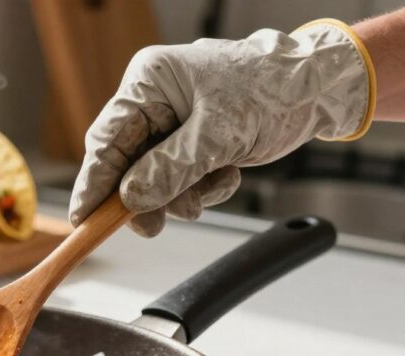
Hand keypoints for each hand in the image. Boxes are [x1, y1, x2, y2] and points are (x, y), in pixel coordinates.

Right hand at [70, 20, 373, 235]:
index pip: (107, 139)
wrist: (320, 89)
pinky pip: (180, 178)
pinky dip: (201, 187)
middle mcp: (155, 100)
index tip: (85, 218)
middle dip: (146, 195)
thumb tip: (130, 200)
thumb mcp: (219, 134)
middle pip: (127, 162)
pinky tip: (226, 175)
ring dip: (180, 194)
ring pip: (154, 176)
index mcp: (150, 81)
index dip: (93, 182)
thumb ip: (170, 169)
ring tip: (211, 188)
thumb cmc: (273, 89)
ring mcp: (173, 122)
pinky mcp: (191, 141)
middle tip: (153, 224)